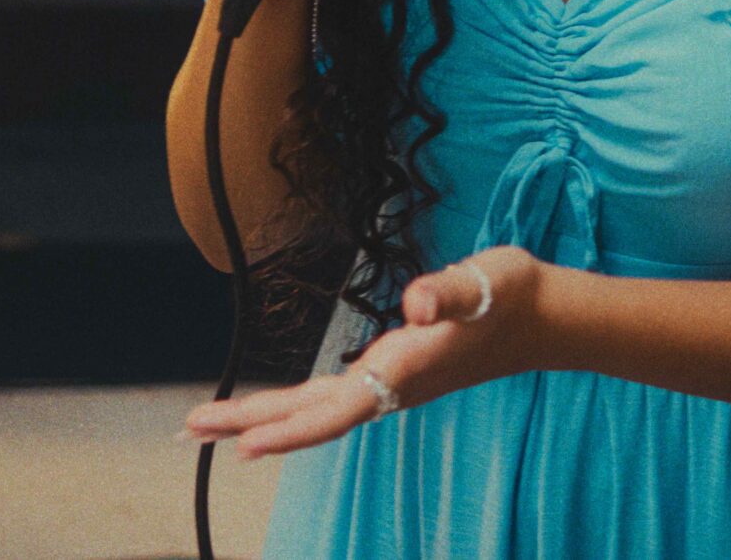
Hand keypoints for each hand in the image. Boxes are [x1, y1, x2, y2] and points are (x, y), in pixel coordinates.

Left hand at [179, 245, 545, 458]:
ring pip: (314, 409)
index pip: (339, 408)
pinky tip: (271, 412)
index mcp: (406, 370)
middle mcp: (391, 385)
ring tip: (208, 423)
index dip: (292, 430)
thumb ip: (448, 294)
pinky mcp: (392, 371)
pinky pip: (328, 396)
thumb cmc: (510, 295)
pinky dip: (291, 405)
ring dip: (261, 417)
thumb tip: (417, 304)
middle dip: (250, 424)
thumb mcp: (484, 283)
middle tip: (188, 429)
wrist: (542, 315)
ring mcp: (389, 382)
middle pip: (310, 416)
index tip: (245, 448)